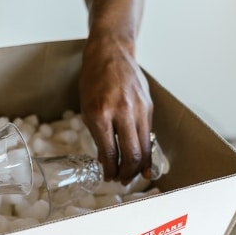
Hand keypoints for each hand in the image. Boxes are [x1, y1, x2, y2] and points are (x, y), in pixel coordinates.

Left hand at [78, 34, 152, 184]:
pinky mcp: (149, 107)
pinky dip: (146, 150)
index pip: (110, 152)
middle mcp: (122, 112)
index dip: (110, 170)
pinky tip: (142, 160)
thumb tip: (105, 161)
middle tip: (121, 181)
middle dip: (127, 173)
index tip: (108, 177)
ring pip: (145, 147)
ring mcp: (139, 109)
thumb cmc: (94, 80)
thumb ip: (97, 135)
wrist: (111, 53)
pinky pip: (149, 134)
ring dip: (139, 165)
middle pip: (132, 154)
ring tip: (132, 174)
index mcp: (101, 114)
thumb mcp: (87, 108)